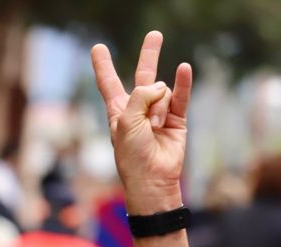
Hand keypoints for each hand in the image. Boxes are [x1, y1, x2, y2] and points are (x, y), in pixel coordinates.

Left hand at [91, 31, 191, 214]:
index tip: (97, 48)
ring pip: (161, 92)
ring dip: (158, 108)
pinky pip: (180, 96)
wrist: (152, 178)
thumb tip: (161, 85)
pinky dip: (183, 83)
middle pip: (143, 76)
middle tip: (155, 34)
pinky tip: (184, 68)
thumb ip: (140, 96)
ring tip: (155, 127)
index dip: (103, 66)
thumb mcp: (126, 121)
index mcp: (118, 111)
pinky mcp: (176, 119)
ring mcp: (158, 113)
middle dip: (149, 55)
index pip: (108, 83)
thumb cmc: (132, 154)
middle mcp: (137, 109)